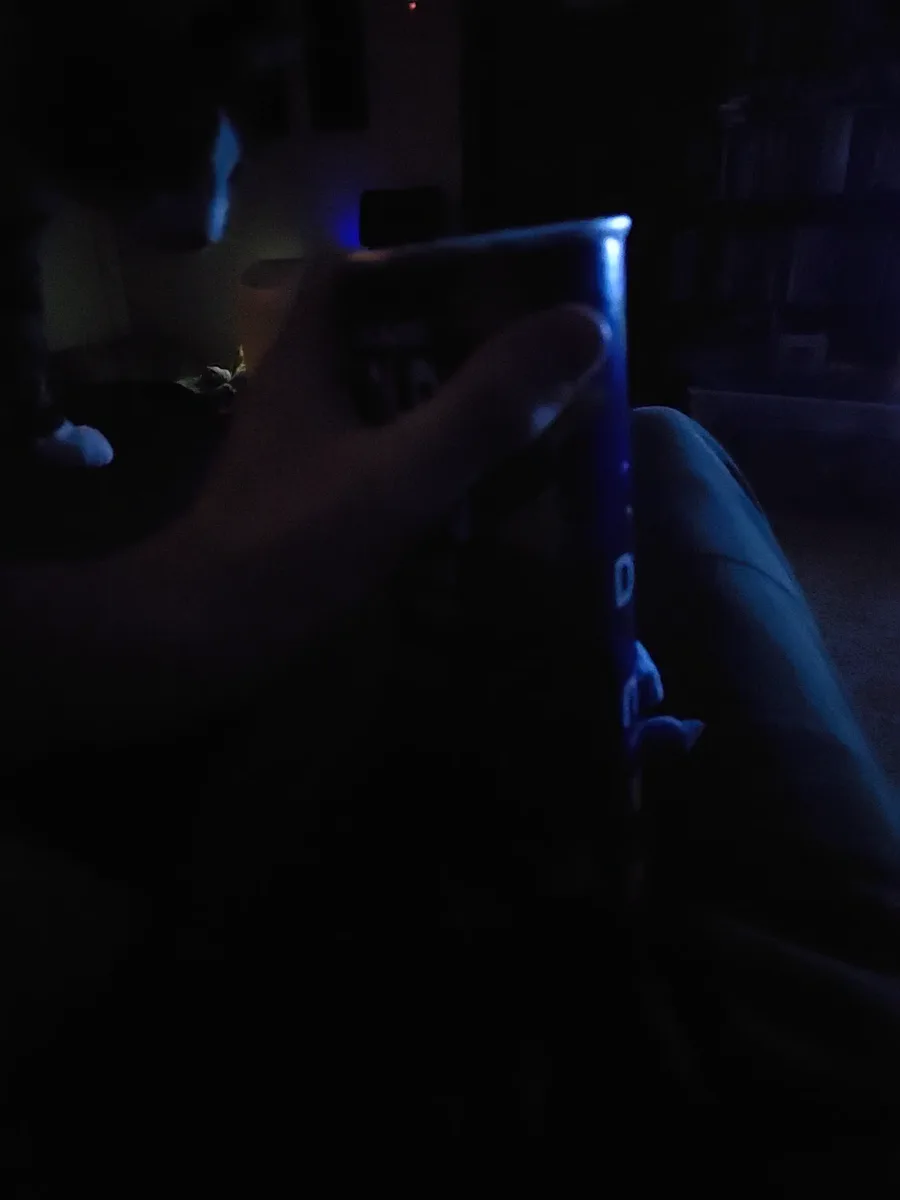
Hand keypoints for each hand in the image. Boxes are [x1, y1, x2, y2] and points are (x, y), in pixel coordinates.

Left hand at [194, 255, 605, 636]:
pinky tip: (475, 504)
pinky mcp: (306, 512)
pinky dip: (426, 476)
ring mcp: (300, 459)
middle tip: (533, 368)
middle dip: (456, 350)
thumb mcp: (399, 474)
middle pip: (380, 343)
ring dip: (447, 417)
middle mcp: (300, 399)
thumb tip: (583, 327)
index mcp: (307, 361)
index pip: (352, 272)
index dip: (420, 265)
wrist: (196, 648)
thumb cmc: (291, 549)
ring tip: (524, 430)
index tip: (494, 288)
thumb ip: (485, 408)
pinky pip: (379, 471)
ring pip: (383, 413)